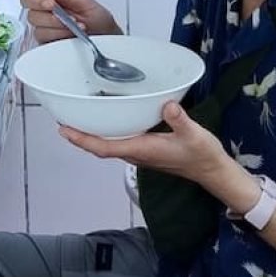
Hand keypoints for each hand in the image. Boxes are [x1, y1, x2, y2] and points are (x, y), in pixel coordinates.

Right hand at [20, 0, 121, 42]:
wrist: (110, 41)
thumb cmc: (100, 22)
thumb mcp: (84, 2)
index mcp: (51, 1)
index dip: (36, 0)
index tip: (51, 4)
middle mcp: (45, 16)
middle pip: (31, 15)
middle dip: (51, 17)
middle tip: (68, 18)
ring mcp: (47, 33)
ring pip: (38, 30)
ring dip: (58, 29)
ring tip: (76, 28)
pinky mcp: (50, 47)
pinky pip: (45, 43)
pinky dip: (59, 39)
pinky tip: (70, 37)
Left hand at [60, 102, 245, 200]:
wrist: (213, 171)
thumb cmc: (202, 155)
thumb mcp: (194, 135)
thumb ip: (180, 121)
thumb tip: (167, 105)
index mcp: (141, 149)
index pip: (104, 147)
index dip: (83, 140)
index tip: (65, 130)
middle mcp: (136, 153)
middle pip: (100, 147)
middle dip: (80, 136)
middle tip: (62, 119)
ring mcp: (140, 153)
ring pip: (109, 145)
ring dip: (92, 135)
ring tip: (78, 118)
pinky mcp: (146, 149)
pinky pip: (119, 142)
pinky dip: (107, 133)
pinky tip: (107, 120)